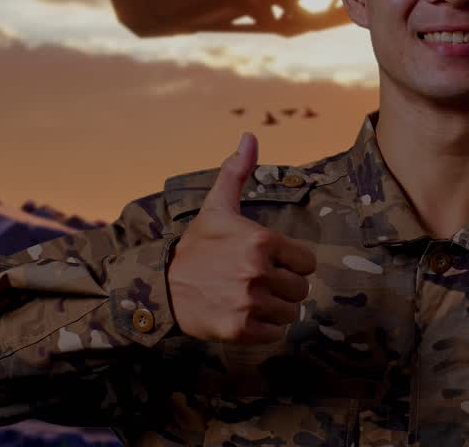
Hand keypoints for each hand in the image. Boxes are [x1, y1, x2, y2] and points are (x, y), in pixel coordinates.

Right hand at [166, 132, 317, 342]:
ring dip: (276, 309)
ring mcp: (248, 301)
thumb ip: (238, 172)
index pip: (307, 262)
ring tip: (252, 299)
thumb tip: (250, 135)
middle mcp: (257, 271)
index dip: (292, 264)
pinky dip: (265, 329)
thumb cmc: (197, 245)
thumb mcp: (217, 206)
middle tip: (259, 283)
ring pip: (291, 312)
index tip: (270, 263)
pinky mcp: (239, 329)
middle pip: (302, 289)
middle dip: (285, 287)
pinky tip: (245, 316)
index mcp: (261, 240)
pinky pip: (275, 334)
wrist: (161, 286)